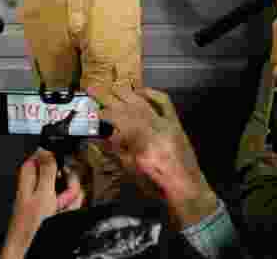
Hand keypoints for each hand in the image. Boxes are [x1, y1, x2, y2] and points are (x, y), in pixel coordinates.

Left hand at [2, 148, 83, 254]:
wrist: (27, 246)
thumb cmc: (30, 225)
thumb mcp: (42, 194)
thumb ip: (47, 169)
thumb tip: (48, 146)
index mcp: (32, 172)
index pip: (53, 155)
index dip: (63, 163)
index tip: (66, 174)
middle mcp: (39, 181)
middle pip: (66, 173)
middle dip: (69, 186)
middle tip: (62, 199)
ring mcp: (48, 195)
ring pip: (70, 188)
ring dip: (70, 201)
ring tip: (59, 212)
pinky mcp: (54, 206)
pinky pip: (70, 202)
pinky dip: (69, 209)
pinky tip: (61, 216)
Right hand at [88, 84, 216, 227]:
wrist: (186, 188)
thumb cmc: (155, 184)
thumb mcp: (130, 170)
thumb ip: (114, 150)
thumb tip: (97, 137)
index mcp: (140, 138)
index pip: (116, 118)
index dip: (101, 113)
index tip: (90, 112)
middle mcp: (152, 124)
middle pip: (127, 105)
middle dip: (108, 96)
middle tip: (92, 88)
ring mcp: (165, 121)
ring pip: (142, 101)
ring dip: (126, 92)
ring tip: (112, 88)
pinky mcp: (175, 122)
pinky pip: (164, 102)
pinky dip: (151, 93)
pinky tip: (140, 91)